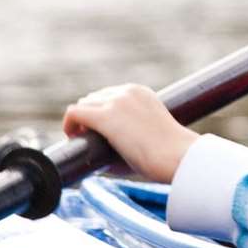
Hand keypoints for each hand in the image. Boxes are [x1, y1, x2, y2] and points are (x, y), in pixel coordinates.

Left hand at [62, 83, 198, 183]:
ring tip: (81, 140)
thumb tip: (104, 156)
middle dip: (89, 116)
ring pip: (83, 105)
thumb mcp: (149, 135)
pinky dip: (69, 125)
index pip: (109, 95)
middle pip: (94, 98)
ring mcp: (115, 102)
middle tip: (89, 138)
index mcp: (140, 92)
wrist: (177, 156)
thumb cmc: (169, 155)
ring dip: (80, 122)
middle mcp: (127, 91)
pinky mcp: (105, 117)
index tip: (99, 131)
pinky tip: (72, 138)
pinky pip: (74, 114)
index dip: (100, 112)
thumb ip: (129, 137)